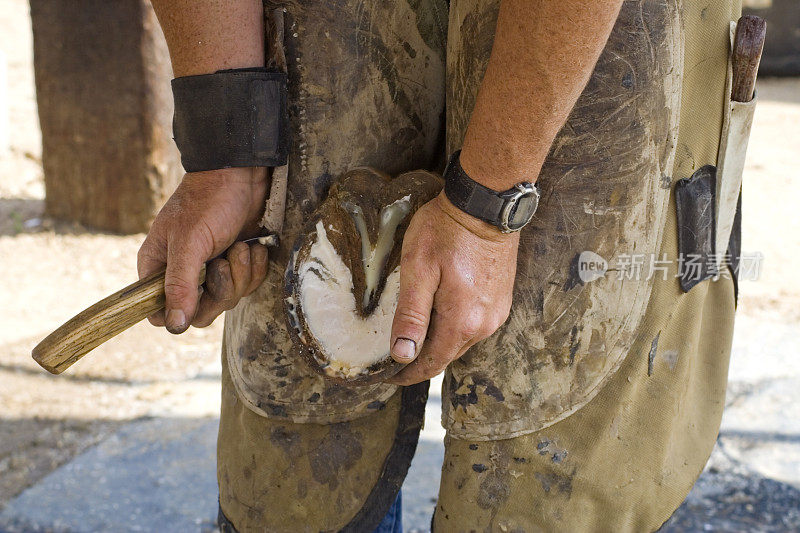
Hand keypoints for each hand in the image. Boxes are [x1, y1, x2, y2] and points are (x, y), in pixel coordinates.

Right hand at [137, 167, 269, 332]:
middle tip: (224, 262)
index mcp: (158, 267)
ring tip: (240, 247)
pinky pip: (247, 286)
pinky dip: (254, 269)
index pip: (159, 312)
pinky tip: (253, 247)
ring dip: (241, 275)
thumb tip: (173, 325)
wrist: (242, 175)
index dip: (179, 313)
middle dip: (221, 290)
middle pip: (201, 311)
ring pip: (227, 299)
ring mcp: (211, 270)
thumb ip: (179, 284)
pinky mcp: (236, 265)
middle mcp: (182, 272)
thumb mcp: (189, 243)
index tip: (197, 298)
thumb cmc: (208, 202)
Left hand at [386, 192, 518, 385]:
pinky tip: (438, 315)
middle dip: (420, 360)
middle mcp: (484, 325)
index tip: (387, 376)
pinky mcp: (500, 299)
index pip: (431, 363)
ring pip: (461, 341)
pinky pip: (473, 325)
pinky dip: (453, 327)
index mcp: (462, 322)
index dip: (407, 374)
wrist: (486, 205)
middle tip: (393, 358)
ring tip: (412, 337)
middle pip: (447, 355)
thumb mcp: (418, 269)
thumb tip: (402, 354)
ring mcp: (496, 312)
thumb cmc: (447, 231)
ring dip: (437, 343)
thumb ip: (411, 315)